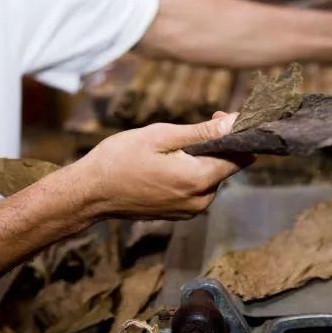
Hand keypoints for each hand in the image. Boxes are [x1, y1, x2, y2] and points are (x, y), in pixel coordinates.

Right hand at [75, 112, 252, 219]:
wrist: (91, 193)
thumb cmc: (121, 159)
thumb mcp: (160, 136)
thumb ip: (202, 132)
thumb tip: (235, 123)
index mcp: (199, 180)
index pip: (240, 158)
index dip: (234, 135)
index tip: (217, 118)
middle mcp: (200, 201)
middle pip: (225, 169)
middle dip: (216, 146)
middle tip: (190, 129)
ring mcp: (189, 211)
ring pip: (210, 180)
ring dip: (200, 161)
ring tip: (172, 149)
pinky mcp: (178, 214)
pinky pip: (195, 191)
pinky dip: (189, 175)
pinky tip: (166, 165)